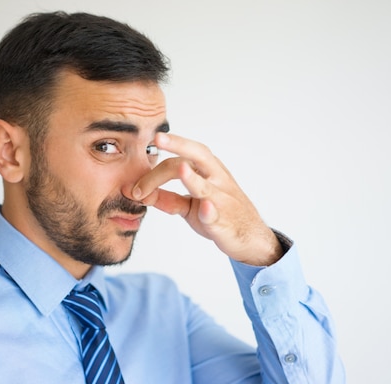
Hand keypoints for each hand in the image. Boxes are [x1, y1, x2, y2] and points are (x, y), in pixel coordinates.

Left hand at [127, 133, 283, 265]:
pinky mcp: (224, 222)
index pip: (183, 156)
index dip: (162, 156)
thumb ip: (167, 199)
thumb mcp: (189, 206)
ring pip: (206, 186)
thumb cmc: (221, 215)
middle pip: (198, 156)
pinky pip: (216, 215)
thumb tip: (140, 194)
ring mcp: (221, 200)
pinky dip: (210, 211)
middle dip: (178, 145)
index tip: (142, 153)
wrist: (250, 238)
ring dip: (192, 179)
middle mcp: (216, 179)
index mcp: (208, 171)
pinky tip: (205, 207)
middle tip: (158, 139)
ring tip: (181, 169)